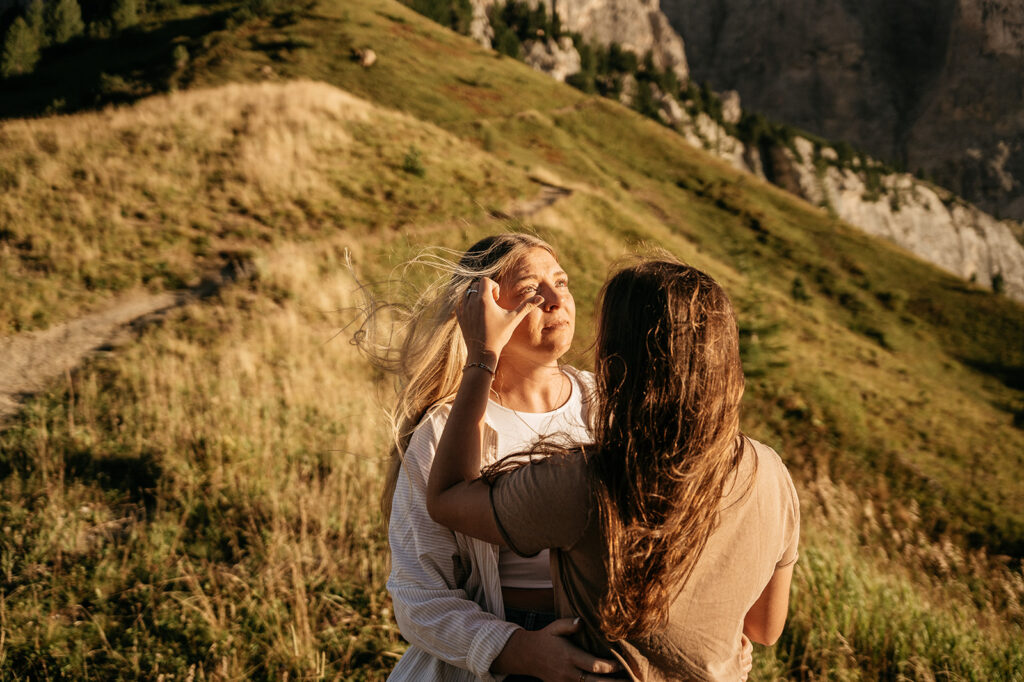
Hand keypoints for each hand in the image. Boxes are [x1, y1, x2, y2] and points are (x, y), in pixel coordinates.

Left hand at [458, 277, 541, 364]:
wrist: (482, 352)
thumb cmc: (499, 335)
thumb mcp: (513, 319)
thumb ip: (526, 306)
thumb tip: (541, 298)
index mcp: (483, 300)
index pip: (485, 280)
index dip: (493, 286)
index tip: (497, 299)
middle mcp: (471, 302)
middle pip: (475, 285)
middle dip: (484, 290)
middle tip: (492, 303)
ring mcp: (463, 309)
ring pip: (467, 293)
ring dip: (476, 296)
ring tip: (485, 308)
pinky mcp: (459, 317)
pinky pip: (460, 303)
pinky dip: (468, 304)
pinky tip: (477, 315)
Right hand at [491, 617, 622, 680]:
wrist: (527, 656)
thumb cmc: (546, 638)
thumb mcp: (555, 627)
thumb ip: (570, 624)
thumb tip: (582, 621)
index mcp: (569, 657)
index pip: (594, 666)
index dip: (610, 667)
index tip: (623, 663)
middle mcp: (568, 673)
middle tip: (632, 681)